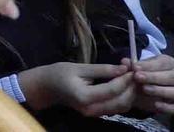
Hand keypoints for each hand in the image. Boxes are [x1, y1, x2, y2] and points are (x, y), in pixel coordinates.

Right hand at [22, 61, 136, 115]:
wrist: (46, 87)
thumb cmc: (59, 73)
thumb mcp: (79, 67)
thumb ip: (102, 69)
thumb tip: (124, 68)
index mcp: (84, 97)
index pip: (112, 90)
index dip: (125, 79)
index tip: (131, 68)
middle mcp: (92, 109)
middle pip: (121, 102)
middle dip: (131, 87)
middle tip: (134, 72)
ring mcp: (95, 113)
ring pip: (122, 107)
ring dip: (130, 93)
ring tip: (130, 77)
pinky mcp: (97, 113)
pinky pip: (116, 107)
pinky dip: (124, 96)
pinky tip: (123, 84)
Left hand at [127, 53, 173, 113]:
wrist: (160, 90)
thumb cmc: (152, 76)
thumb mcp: (147, 68)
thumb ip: (137, 65)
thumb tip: (124, 62)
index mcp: (170, 65)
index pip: (163, 63)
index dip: (149, 65)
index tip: (135, 67)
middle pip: (170, 76)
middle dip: (154, 77)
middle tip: (138, 77)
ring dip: (160, 90)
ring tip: (145, 89)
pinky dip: (167, 106)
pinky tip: (156, 105)